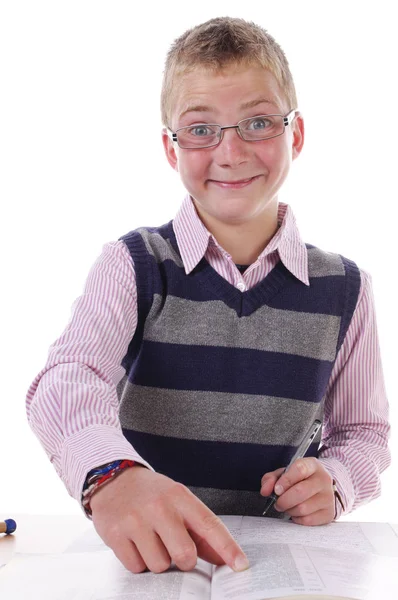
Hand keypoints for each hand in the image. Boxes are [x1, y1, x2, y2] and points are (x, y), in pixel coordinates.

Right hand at [90, 465, 248, 573]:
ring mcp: (135, 520)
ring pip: (159, 565)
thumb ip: (199, 529)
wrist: (112, 478)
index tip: (240, 564)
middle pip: (185, 555)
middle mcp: (159, 507)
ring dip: (157, 560)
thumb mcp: (177, 501)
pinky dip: (137, 561)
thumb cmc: (150, 493)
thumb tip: (222, 558)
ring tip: (149, 539)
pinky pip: (136, 567)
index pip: (209, 524)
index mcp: (179, 496)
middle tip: (173, 546)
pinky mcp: (114, 534)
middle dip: (183, 559)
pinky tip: (134, 542)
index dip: (227, 547)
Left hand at [260, 458, 334, 524]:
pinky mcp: (329, 513)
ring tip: (288, 506)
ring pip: (302, 508)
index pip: (299, 469)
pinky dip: (297, 518)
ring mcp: (328, 497)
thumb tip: (265, 490)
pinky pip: (307, 520)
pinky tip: (297, 513)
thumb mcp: (285, 473)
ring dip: (289, 510)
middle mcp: (323, 480)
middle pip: (300, 492)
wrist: (322, 489)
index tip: (276, 490)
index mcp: (312, 465)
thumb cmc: (300, 480)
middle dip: (283, 500)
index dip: (285, 481)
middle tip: (278, 502)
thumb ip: (272, 478)